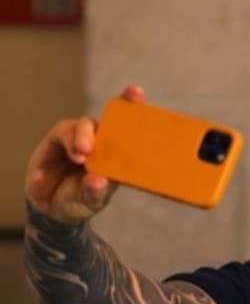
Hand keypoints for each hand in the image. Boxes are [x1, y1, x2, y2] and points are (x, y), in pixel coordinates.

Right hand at [25, 85, 143, 225]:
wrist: (51, 208)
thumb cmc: (80, 200)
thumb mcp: (92, 200)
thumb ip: (95, 190)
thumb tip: (98, 180)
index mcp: (119, 153)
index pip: (133, 129)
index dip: (140, 111)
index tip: (144, 95)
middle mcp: (103, 141)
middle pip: (114, 116)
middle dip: (124, 102)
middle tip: (133, 95)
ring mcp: (80, 137)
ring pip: (87, 124)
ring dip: (87, 136)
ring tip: (84, 153)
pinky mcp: (59, 138)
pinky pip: (66, 132)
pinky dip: (72, 141)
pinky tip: (77, 155)